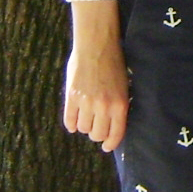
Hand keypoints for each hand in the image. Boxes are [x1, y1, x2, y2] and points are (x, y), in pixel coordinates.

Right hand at [62, 24, 130, 153]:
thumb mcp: (123, 87)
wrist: (97, 45)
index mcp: (119, 105)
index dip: (111, 143)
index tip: (107, 147)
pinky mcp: (72, 96)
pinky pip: (69, 120)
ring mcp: (86, 102)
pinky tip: (73, 122)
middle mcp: (103, 107)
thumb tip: (112, 125)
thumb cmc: (113, 63)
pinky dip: (70, 124)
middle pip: (97, 135)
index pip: (115, 134)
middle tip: (96, 127)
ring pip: (83, 128)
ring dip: (84, 126)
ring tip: (86, 118)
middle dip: (97, 134)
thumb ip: (117, 106)